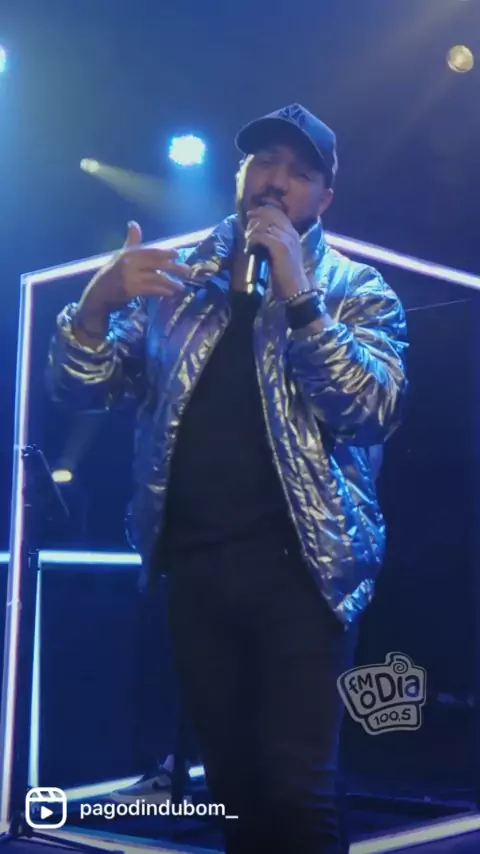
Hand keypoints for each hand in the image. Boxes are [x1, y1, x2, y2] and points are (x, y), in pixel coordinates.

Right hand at [78, 221, 192, 320]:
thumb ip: (132, 242)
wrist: (98, 293)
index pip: (151, 251)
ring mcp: (130, 277)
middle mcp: (129, 263)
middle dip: (174, 267)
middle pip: (157, 263)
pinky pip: (151, 290)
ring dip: (171, 283)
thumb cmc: (111, 273)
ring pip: (156, 278)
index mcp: (129, 253)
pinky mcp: (131, 290)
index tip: (177, 254)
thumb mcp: (120, 255)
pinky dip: (162, 291)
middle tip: (188, 271)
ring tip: (182, 286)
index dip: (165, 252)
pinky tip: (171, 293)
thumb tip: (133, 223)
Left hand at [244, 206, 308, 299]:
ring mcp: (286, 238)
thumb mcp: (281, 253)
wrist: (294, 289)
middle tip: (246, 230)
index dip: (262, 211)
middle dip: (255, 219)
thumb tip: (258, 231)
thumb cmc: (285, 274)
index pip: (277, 212)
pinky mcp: (280, 246)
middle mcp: (291, 232)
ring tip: (248, 242)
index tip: (251, 216)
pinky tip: (250, 250)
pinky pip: (261, 236)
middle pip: (270, 214)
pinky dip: (252, 241)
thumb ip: (274, 240)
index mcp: (293, 232)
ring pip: (264, 224)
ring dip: (252, 232)